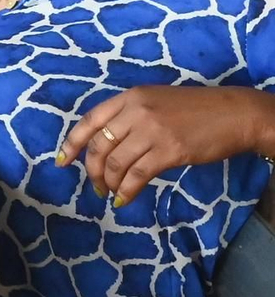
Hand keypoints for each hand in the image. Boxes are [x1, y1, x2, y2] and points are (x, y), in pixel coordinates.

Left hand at [60, 85, 274, 205]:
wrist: (234, 114)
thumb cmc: (195, 109)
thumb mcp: (155, 102)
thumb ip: (130, 117)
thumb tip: (107, 147)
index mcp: (129, 98)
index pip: (89, 121)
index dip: (71, 143)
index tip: (61, 161)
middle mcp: (136, 112)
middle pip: (99, 146)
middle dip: (91, 170)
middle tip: (95, 186)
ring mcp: (152, 131)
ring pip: (115, 163)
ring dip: (108, 183)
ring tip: (110, 193)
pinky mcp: (169, 150)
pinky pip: (138, 174)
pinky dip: (127, 190)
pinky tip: (125, 199)